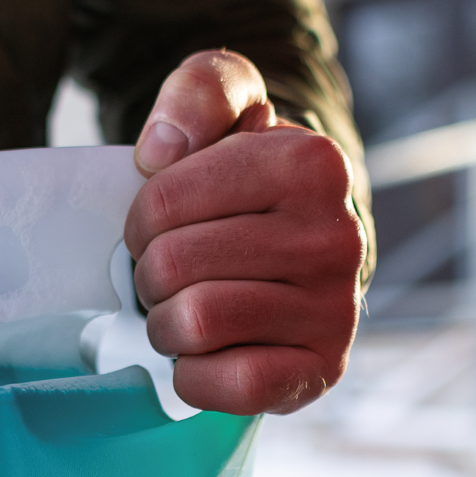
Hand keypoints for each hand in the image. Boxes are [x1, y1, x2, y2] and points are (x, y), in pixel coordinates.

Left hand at [125, 50, 363, 415]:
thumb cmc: (249, 177)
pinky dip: (197, 376)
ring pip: (194, 323)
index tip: (161, 223)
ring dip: (166, 325)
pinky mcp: (323, 368)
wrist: (305, 242)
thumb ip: (199, 91)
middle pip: (172, 265)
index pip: (162, 201)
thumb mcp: (229, 104)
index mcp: (310, 163)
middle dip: (151, 274)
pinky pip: (230, 386)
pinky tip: (208, 353)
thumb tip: (162, 149)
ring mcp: (336, 309)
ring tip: (184, 308)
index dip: (140, 220)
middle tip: (171, 272)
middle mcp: (335, 236)